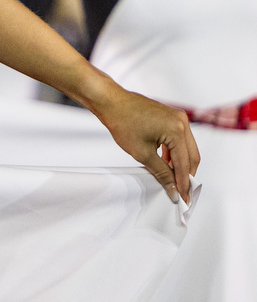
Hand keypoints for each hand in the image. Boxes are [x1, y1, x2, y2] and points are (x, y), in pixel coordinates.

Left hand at [89, 86, 199, 204]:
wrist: (110, 102)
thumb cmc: (122, 123)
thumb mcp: (142, 153)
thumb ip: (161, 172)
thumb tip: (173, 189)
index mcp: (177, 130)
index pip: (184, 163)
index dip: (184, 183)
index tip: (184, 199)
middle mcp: (182, 122)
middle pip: (191, 156)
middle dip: (187, 175)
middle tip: (182, 193)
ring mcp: (178, 118)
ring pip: (186, 148)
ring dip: (181, 165)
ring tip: (173, 181)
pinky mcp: (172, 118)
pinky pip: (179, 140)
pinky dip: (174, 153)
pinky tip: (167, 165)